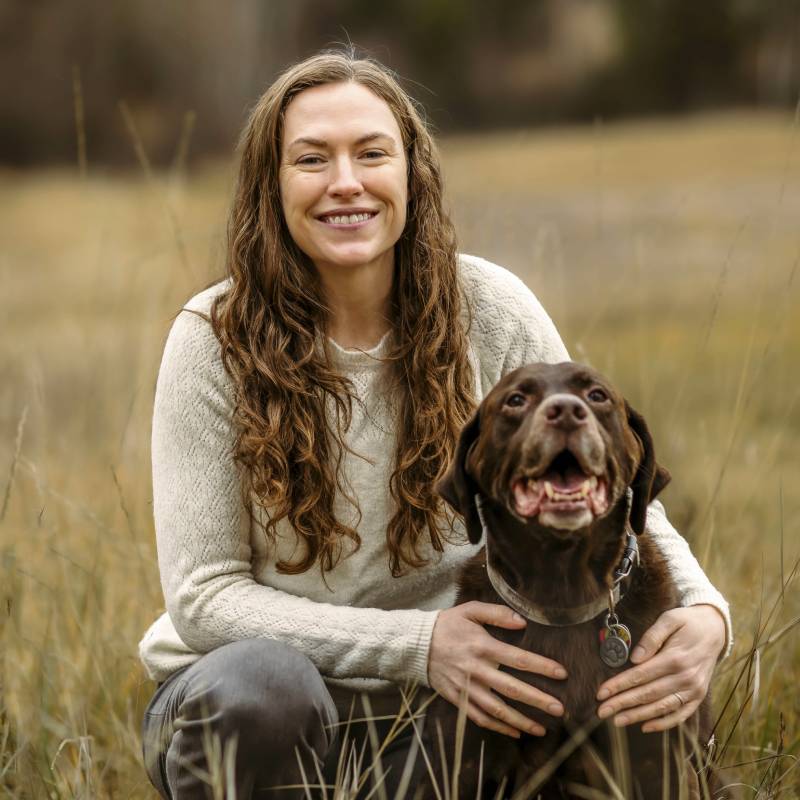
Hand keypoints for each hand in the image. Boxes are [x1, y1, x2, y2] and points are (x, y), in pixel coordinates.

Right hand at [428, 601, 567, 738]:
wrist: (416, 644)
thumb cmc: (448, 624)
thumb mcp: (470, 610)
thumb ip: (496, 613)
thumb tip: (521, 622)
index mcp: (482, 646)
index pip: (518, 659)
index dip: (542, 667)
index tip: (562, 674)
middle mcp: (476, 669)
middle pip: (512, 689)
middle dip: (538, 700)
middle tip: (560, 710)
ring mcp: (467, 687)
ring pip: (498, 709)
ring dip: (521, 721)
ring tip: (542, 729)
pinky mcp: (458, 699)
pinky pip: (480, 717)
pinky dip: (498, 727)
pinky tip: (515, 732)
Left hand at [596, 604, 725, 732]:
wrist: (715, 630)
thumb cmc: (686, 622)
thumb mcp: (669, 620)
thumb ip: (652, 637)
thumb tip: (634, 658)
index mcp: (675, 658)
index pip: (640, 675)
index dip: (619, 685)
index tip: (601, 693)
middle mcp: (685, 677)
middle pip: (647, 694)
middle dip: (622, 703)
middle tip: (602, 711)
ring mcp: (694, 690)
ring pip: (661, 707)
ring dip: (638, 716)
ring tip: (617, 721)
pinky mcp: (698, 696)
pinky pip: (681, 714)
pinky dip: (664, 723)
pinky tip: (645, 726)